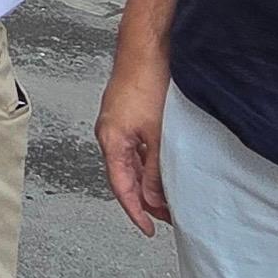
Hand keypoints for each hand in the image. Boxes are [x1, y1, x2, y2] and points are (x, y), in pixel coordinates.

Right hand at [95, 64, 171, 235]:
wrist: (145, 49)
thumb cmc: (146, 82)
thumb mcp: (157, 134)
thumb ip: (155, 167)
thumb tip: (154, 195)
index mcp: (111, 141)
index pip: (121, 188)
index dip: (136, 212)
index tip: (148, 229)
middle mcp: (109, 134)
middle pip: (124, 178)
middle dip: (144, 200)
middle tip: (165, 216)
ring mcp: (117, 124)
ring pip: (130, 164)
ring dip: (147, 181)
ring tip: (167, 195)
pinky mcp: (126, 115)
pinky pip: (134, 149)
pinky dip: (147, 163)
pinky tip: (162, 166)